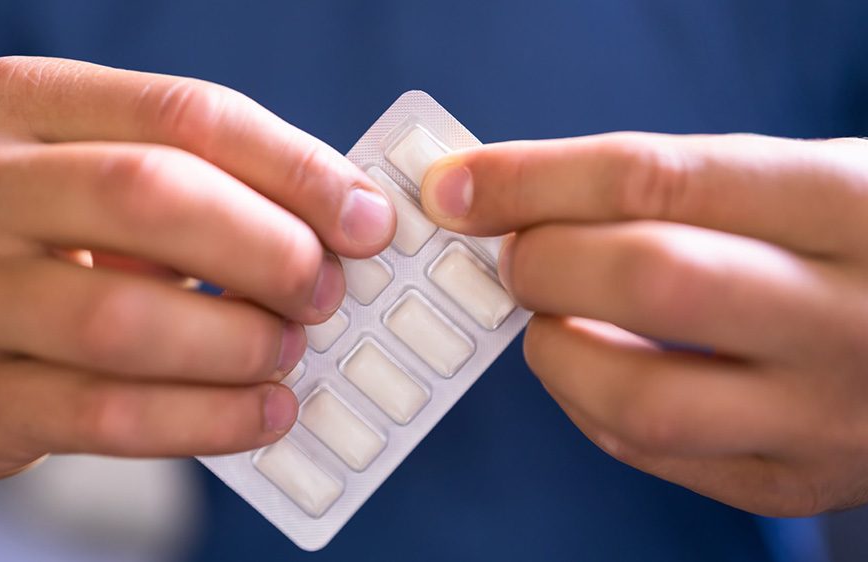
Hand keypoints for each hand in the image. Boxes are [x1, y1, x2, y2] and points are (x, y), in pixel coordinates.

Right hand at [0, 57, 393, 479]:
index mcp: (24, 103)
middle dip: (267, 250)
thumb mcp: (112, 179)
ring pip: (123, 318)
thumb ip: (217, 184)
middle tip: (326, 291)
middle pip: (150, 196)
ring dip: (237, 343)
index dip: (295, 169)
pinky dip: (206, 419)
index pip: (186, 114)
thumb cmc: (50, 242)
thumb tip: (349, 222)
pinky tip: (261, 413)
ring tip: (288, 351)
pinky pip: (106, 413)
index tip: (367, 222)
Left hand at [421, 132, 867, 515]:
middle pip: (648, 281)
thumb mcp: (800, 181)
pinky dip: (588, 405)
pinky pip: (651, 454)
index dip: (534, 179)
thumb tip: (514, 198)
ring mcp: (823, 414)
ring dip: (554, 349)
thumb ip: (675, 186)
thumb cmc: (852, 244)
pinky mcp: (793, 481)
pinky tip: (589, 366)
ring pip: (639, 398)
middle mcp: (846, 314)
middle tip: (515, 254)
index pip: (657, 178)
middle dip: (542, 261)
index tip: (460, 186)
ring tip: (551, 315)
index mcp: (844, 204)